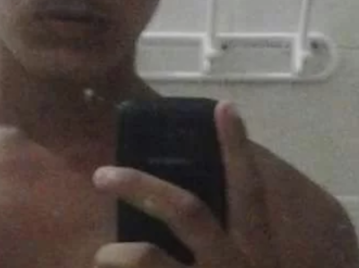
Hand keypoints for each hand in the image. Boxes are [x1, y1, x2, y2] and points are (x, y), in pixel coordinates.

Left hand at [93, 102, 281, 267]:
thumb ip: (221, 242)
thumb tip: (168, 209)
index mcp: (256, 250)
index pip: (248, 191)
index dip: (236, 149)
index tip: (224, 106)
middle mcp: (234, 263)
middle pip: (187, 210)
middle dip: (142, 188)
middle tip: (102, 174)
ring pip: (151, 257)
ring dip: (119, 253)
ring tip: (103, 254)